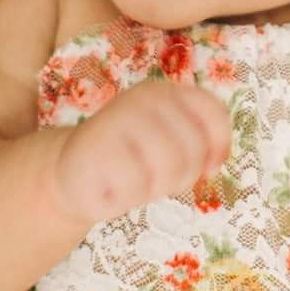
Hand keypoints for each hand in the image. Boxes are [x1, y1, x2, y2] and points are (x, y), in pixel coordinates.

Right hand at [52, 80, 231, 226]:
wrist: (69, 170)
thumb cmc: (130, 158)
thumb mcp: (168, 143)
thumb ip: (198, 143)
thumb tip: (215, 163)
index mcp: (166, 92)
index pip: (213, 112)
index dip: (220, 144)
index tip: (210, 168)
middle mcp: (144, 98)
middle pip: (194, 149)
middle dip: (183, 177)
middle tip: (158, 179)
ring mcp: (119, 119)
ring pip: (169, 168)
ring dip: (155, 189)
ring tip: (135, 181)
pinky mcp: (95, 147)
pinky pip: (135, 186)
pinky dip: (126, 197)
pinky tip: (111, 186)